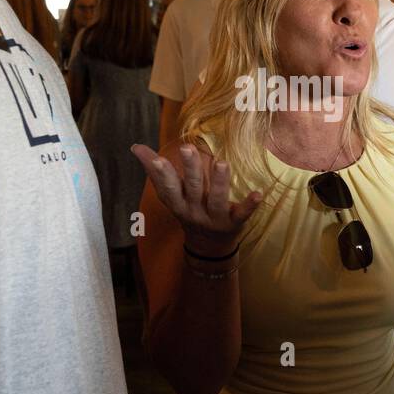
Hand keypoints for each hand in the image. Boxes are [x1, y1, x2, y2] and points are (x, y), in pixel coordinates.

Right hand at [131, 142, 261, 254]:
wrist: (208, 246)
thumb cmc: (188, 209)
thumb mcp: (170, 194)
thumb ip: (154, 170)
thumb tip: (135, 146)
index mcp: (178, 202)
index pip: (168, 187)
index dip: (161, 174)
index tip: (157, 158)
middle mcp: (194, 211)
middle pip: (192, 189)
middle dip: (190, 169)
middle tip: (187, 148)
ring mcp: (214, 218)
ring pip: (216, 200)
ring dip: (218, 182)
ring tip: (221, 163)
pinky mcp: (234, 223)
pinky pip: (242, 215)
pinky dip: (249, 205)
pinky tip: (258, 194)